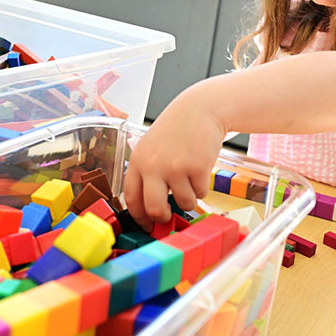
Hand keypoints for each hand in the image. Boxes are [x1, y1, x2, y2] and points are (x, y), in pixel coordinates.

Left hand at [124, 86, 224, 230]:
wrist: (200, 110)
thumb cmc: (176, 130)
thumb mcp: (151, 148)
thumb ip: (148, 174)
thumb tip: (150, 210)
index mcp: (138, 161)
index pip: (132, 198)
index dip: (139, 217)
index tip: (147, 225)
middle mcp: (154, 166)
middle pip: (154, 209)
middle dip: (163, 218)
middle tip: (169, 216)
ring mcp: (176, 167)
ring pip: (183, 203)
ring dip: (189, 197)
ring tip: (190, 178)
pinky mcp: (197, 168)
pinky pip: (201, 193)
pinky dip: (203, 187)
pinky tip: (200, 169)